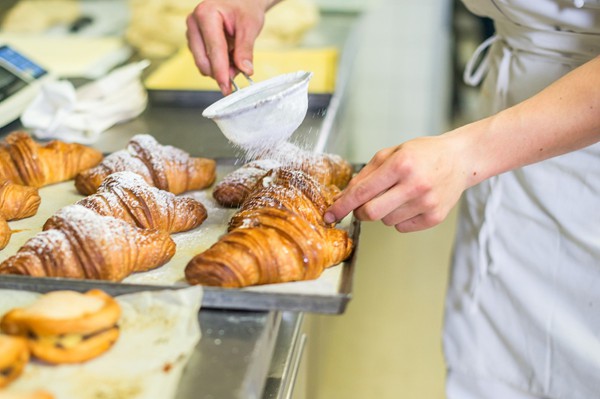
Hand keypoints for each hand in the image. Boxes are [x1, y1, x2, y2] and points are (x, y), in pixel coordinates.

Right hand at [186, 0, 272, 94]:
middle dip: (222, 71)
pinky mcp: (193, 41)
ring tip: (237, 56)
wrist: (240, 1)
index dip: (221, 71)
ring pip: (203, 63)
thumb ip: (246, 49)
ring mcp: (191, 33)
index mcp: (206, 15)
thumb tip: (245, 71)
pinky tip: (229, 54)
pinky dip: (218, 64)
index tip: (227, 87)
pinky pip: (204, 61)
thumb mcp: (250, 26)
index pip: (214, 50)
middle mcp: (194, 23)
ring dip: (221, 68)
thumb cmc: (244, 7)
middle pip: (203, 60)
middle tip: (240, 71)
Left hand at [324, 135, 469, 231]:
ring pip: (386, 221)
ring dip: (383, 212)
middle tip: (363, 205)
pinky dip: (399, 219)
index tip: (330, 215)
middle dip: (360, 212)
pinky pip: (402, 227)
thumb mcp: (391, 153)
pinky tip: (410, 203)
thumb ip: (366, 174)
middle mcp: (414, 185)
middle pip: (371, 213)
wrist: (459, 160)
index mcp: (401, 165)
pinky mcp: (435, 217)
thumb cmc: (422, 154)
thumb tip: (344, 197)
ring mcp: (427, 202)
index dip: (342, 205)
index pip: (362, 191)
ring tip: (398, 195)